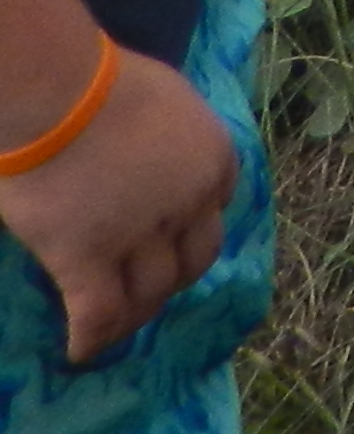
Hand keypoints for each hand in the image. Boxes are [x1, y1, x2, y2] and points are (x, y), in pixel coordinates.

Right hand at [0, 46, 235, 363]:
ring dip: (134, 315)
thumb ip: (167, 138)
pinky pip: (98, 313)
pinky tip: (80, 352)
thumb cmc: (101, 81)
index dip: (191, 231)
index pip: (215, 210)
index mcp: (215, 159)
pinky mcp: (90, 258)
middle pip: (193, 261)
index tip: (170, 244)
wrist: (58, 90)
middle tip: (147, 294)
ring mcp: (143, 234)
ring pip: (149, 294)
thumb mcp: (165, 101)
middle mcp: (192, 202)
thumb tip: (146, 153)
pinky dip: (92, 338)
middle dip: (173, 282)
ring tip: (114, 327)